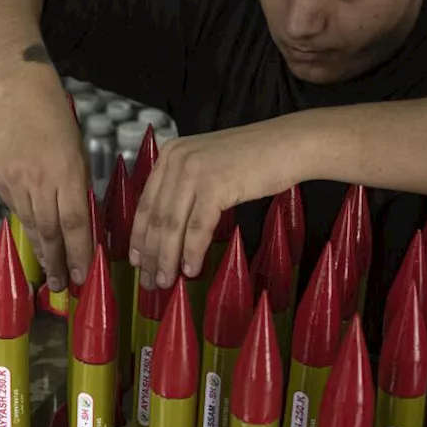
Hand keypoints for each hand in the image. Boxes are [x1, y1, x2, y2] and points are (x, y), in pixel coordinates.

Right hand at [0, 65, 91, 292]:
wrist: (21, 95)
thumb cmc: (60, 123)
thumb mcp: (80, 155)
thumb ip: (80, 191)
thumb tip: (82, 229)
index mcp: (68, 172)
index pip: (75, 223)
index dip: (78, 253)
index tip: (81, 275)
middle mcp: (40, 179)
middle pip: (50, 231)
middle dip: (56, 262)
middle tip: (60, 287)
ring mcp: (15, 179)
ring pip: (30, 224)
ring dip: (41, 251)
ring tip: (48, 271)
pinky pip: (16, 208)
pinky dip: (27, 223)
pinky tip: (34, 234)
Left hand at [130, 117, 311, 288]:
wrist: (289, 144)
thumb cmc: (255, 158)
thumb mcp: (208, 164)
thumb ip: (185, 185)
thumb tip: (168, 229)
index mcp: (171, 153)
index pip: (146, 202)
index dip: (139, 235)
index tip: (136, 259)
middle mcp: (177, 159)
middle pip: (156, 217)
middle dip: (151, 254)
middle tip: (150, 280)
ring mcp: (195, 171)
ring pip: (172, 226)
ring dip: (167, 259)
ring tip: (166, 281)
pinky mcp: (215, 185)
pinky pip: (197, 228)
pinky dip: (192, 253)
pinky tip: (190, 270)